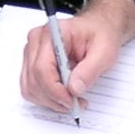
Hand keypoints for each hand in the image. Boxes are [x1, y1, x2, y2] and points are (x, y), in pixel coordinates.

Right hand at [20, 0, 134, 111]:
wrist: (97, 29)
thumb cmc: (100, 35)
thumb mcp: (104, 51)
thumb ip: (90, 70)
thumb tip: (74, 89)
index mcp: (52, 33)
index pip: (42, 67)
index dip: (54, 90)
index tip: (71, 101)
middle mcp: (36, 42)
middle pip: (33, 80)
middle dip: (54, 98)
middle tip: (75, 104)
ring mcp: (32, 53)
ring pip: (30, 87)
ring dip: (49, 101)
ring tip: (71, 101)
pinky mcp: (32, 64)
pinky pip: (31, 88)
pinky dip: (46, 98)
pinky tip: (63, 96)